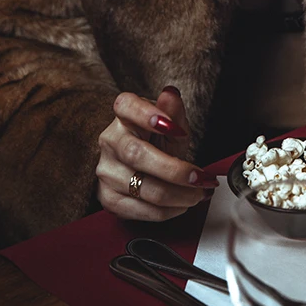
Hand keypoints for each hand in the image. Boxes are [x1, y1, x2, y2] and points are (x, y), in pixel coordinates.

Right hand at [95, 86, 215, 220]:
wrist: (140, 166)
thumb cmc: (157, 141)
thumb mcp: (171, 125)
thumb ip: (173, 111)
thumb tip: (170, 95)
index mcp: (124, 115)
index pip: (126, 106)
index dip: (147, 115)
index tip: (172, 127)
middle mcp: (110, 141)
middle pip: (136, 155)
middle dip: (174, 170)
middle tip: (199, 178)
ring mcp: (106, 170)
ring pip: (141, 187)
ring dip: (177, 196)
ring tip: (197, 194)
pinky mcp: (108, 197)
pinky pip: (139, 210)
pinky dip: (166, 211)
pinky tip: (181, 204)